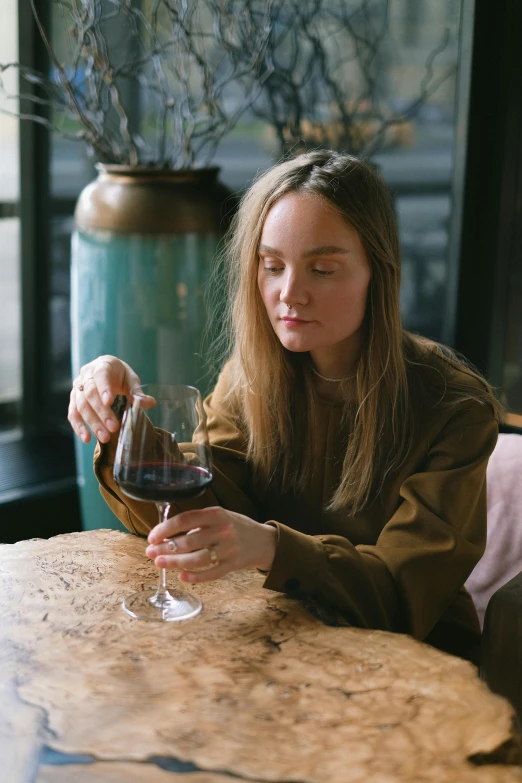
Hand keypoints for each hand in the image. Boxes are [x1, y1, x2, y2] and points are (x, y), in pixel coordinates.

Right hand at [68, 355, 140, 443]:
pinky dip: (78, 427)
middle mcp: (86, 375)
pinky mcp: (74, 400)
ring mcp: (78, 387)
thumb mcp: (131, 380)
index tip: (109, 402)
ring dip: (92, 422)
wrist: (106, 372)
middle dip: (102, 412)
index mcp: (103, 365)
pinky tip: (87, 438)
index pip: (101, 375)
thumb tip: (150, 403)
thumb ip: (137, 392)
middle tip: (113, 427)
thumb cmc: (119, 376)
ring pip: (81, 405)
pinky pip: (73, 414)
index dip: (104, 388)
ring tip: (105, 437)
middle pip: (90, 393)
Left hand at [145, 506, 277, 582]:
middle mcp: (223, 530)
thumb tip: (167, 535)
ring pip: (197, 559)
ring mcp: (229, 550)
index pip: (185, 519)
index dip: (165, 529)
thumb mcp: (219, 516)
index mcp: (217, 514)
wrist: (263, 541)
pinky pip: (211, 574)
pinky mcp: (233, 566)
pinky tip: (181, 577)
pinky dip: (195, 577)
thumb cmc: (235, 526)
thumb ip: (198, 523)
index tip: (152, 536)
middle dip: (165, 548)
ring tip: (159, 563)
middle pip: (188, 541)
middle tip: (150, 552)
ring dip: (175, 562)